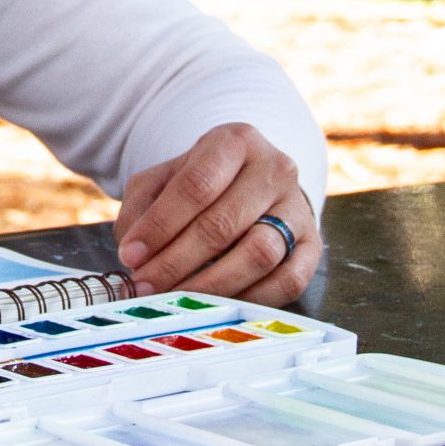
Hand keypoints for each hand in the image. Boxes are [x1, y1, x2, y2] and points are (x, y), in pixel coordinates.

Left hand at [112, 123, 319, 306]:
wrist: (255, 184)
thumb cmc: (202, 182)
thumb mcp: (164, 179)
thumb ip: (142, 208)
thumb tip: (133, 252)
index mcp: (235, 141)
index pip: (196, 185)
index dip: (160, 225)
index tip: (131, 256)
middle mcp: (274, 169)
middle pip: (223, 223)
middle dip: (177, 262)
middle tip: (146, 285)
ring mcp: (298, 207)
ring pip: (258, 253)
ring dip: (210, 285)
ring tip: (177, 298)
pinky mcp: (313, 245)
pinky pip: (288, 280)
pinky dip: (249, 299)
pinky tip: (217, 304)